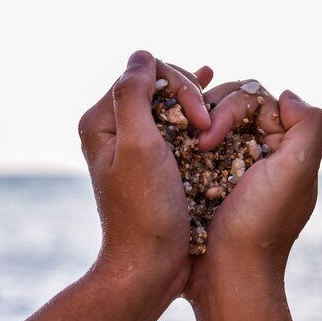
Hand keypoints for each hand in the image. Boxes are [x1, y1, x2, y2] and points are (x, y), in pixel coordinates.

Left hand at [78, 50, 211, 298]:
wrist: (152, 264)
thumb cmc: (147, 211)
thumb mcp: (138, 147)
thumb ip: (133, 95)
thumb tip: (143, 56)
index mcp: (104, 122)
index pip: (145, 75)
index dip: (180, 86)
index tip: (201, 119)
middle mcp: (119, 131)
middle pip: (159, 88)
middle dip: (190, 96)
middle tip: (209, 125)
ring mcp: (141, 147)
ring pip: (173, 107)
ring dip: (199, 105)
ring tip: (218, 105)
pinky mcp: (161, 164)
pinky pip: (180, 128)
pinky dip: (198, 117)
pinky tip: (213, 105)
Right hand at [180, 80, 321, 320]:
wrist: (226, 277)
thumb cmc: (259, 225)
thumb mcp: (297, 172)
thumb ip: (310, 126)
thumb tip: (288, 96)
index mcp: (286, 149)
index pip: (258, 100)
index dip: (231, 107)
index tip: (212, 136)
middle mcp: (263, 155)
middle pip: (232, 107)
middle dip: (211, 116)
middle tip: (197, 145)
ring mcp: (233, 168)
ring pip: (210, 125)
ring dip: (194, 130)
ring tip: (185, 152)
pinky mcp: (207, 182)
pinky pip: (194, 149)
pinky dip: (184, 147)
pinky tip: (175, 157)